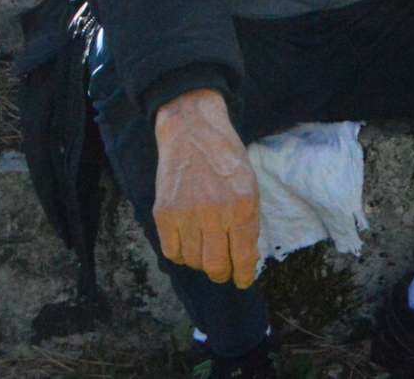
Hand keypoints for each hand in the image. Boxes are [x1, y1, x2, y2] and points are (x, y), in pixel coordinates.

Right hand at [152, 89, 258, 287]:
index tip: (244, 281)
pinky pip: (171, 251)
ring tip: (207, 254)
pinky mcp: (163, 214)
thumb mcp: (250, 184)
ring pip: (193, 261)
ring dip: (202, 264)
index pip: (244, 254)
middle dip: (222, 274)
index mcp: (242, 205)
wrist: (192, 132)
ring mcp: (186, 214)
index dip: (244, 273)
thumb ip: (248, 219)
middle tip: (225, 273)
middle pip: (215, 264)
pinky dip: (181, 256)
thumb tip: (245, 254)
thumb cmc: (226, 158)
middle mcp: (214, 213)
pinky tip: (189, 247)